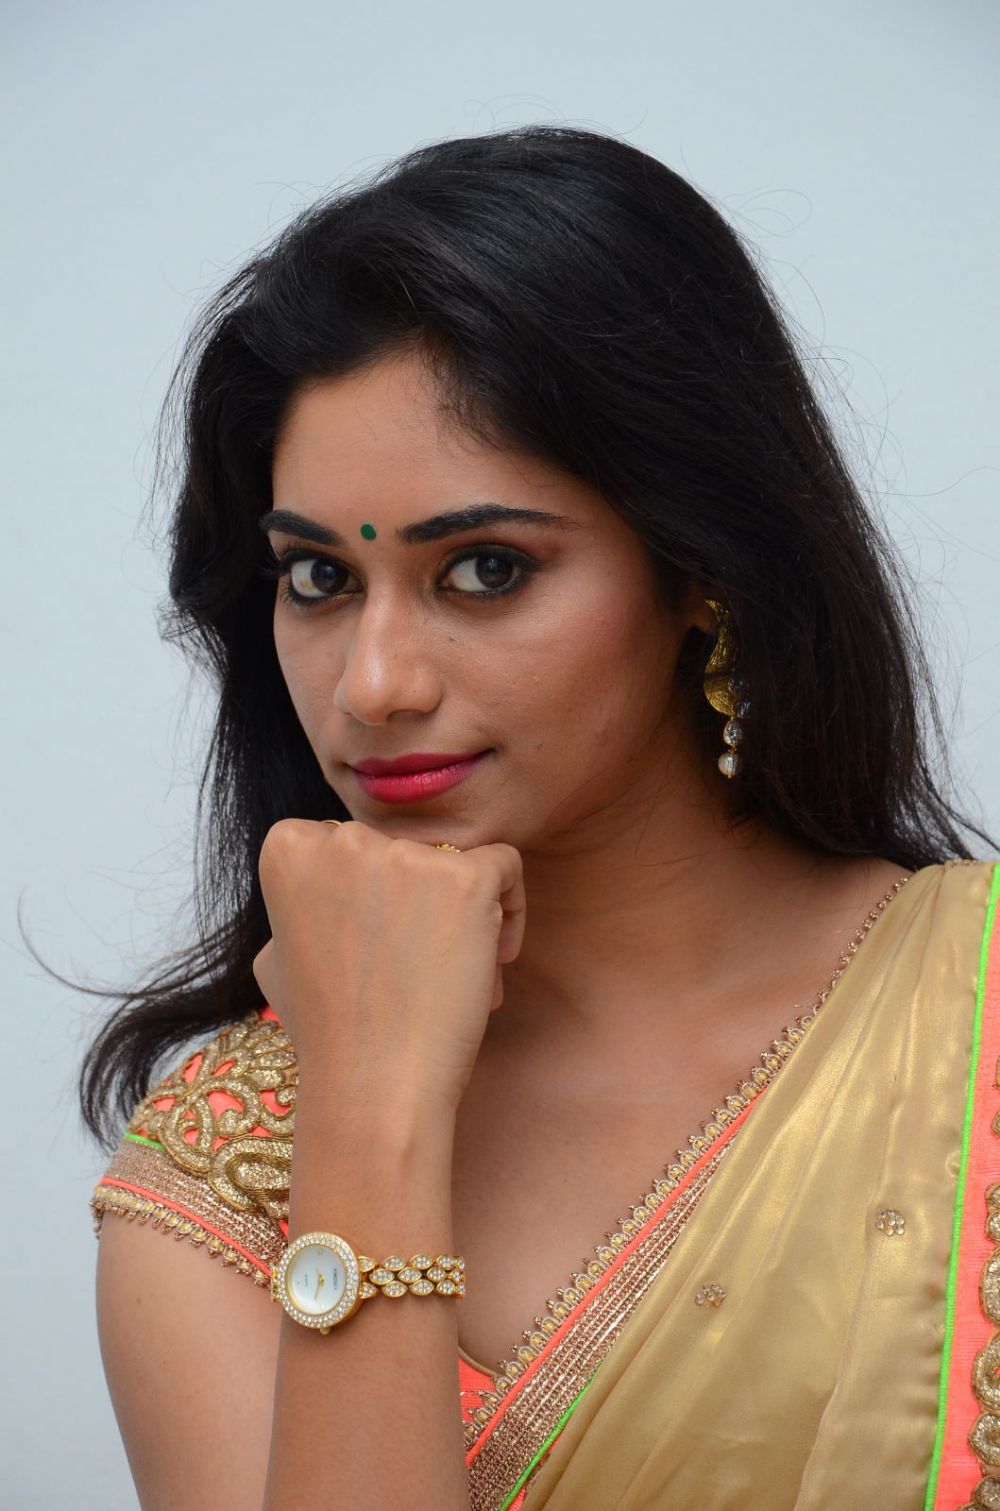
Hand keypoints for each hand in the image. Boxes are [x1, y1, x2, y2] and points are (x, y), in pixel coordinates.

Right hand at [251, 819, 526, 1119]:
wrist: (372, 1085)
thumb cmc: (327, 1031)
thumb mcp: (277, 958)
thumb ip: (299, 906)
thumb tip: (324, 895)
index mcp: (290, 847)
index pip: (349, 842)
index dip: (371, 894)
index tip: (378, 943)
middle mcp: (344, 839)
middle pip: (403, 848)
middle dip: (417, 901)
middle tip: (419, 964)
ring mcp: (406, 855)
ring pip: (454, 859)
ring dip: (461, 910)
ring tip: (457, 973)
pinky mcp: (466, 878)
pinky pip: (505, 864)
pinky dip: (510, 906)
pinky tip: (497, 956)